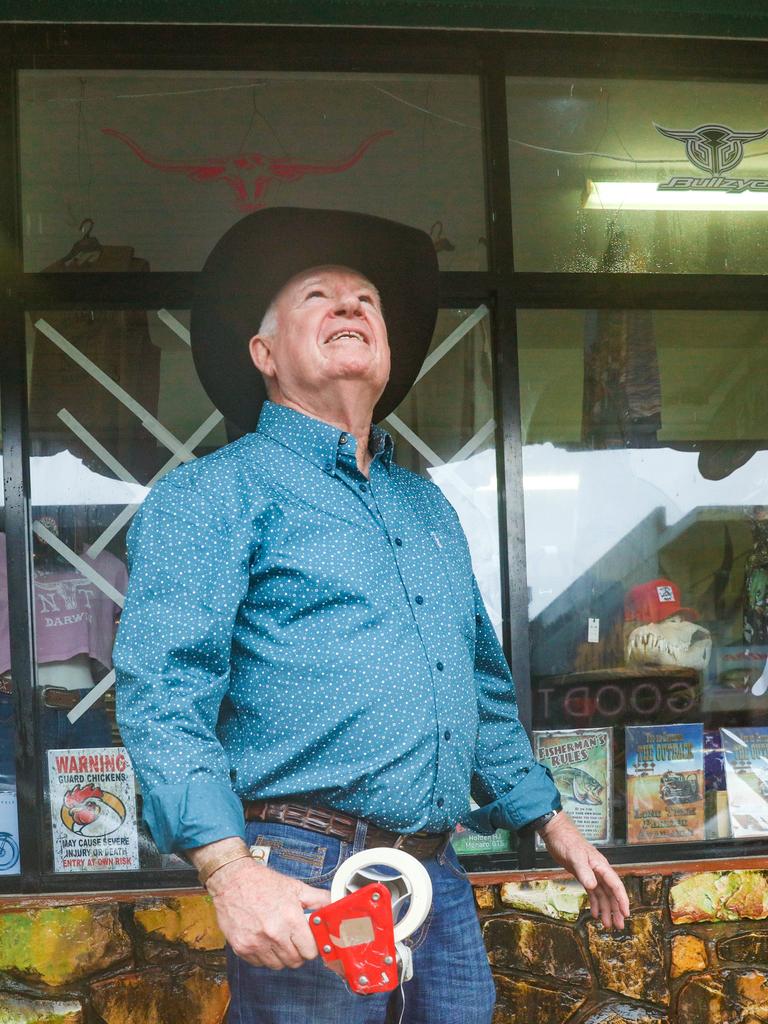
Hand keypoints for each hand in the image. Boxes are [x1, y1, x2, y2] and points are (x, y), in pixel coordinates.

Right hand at [205, 855, 332, 968]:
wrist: (232, 880)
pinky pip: (259, 963)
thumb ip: (318, 899)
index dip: (312, 946)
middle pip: (295, 961)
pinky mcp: (242, 948)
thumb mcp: (295, 887)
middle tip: (294, 940)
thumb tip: (335, 905)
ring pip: (278, 965)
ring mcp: (256, 943)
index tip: (309, 941)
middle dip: (298, 952)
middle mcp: (274, 934)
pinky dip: (264, 956)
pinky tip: (263, 940)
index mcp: (290, 918)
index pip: (310, 951)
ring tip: (278, 939)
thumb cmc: (263, 882)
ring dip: (281, 956)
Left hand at [538, 811, 629, 929]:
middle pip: (611, 893)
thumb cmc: (566, 841)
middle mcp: (599, 871)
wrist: (556, 833)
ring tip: (607, 924)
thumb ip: (584, 871)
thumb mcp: (575, 857)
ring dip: (605, 909)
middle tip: (618, 926)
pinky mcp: (583, 875)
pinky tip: (595, 913)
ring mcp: (592, 873)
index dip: (622, 899)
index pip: (615, 885)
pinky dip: (595, 903)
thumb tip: (593, 886)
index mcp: (601, 866)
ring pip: (603, 895)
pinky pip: (592, 892)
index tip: (626, 913)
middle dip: (616, 909)